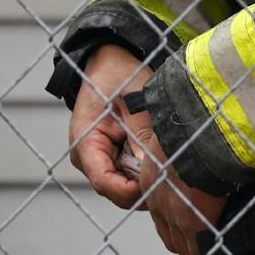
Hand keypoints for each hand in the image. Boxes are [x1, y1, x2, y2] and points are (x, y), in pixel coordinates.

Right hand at [68, 44, 150, 208]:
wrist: (110, 64)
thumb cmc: (119, 78)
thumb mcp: (136, 104)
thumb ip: (143, 139)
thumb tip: (158, 173)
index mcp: (85, 143)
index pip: (105, 184)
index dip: (133, 190)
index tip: (159, 180)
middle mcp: (86, 157)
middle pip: (116, 191)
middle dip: (142, 186)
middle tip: (169, 172)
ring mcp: (96, 160)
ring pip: (123, 188)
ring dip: (143, 179)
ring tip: (163, 161)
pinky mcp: (107, 158)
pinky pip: (126, 177)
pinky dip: (142, 172)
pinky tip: (155, 158)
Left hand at [123, 99, 234, 254]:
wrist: (205, 133)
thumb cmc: (200, 128)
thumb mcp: (185, 137)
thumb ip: (190, 148)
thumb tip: (209, 146)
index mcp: (153, 176)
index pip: (161, 210)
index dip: (178, 221)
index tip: (196, 224)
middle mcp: (157, 198)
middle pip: (169, 235)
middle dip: (189, 243)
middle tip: (210, 246)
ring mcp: (173, 214)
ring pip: (184, 249)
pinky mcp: (192, 224)